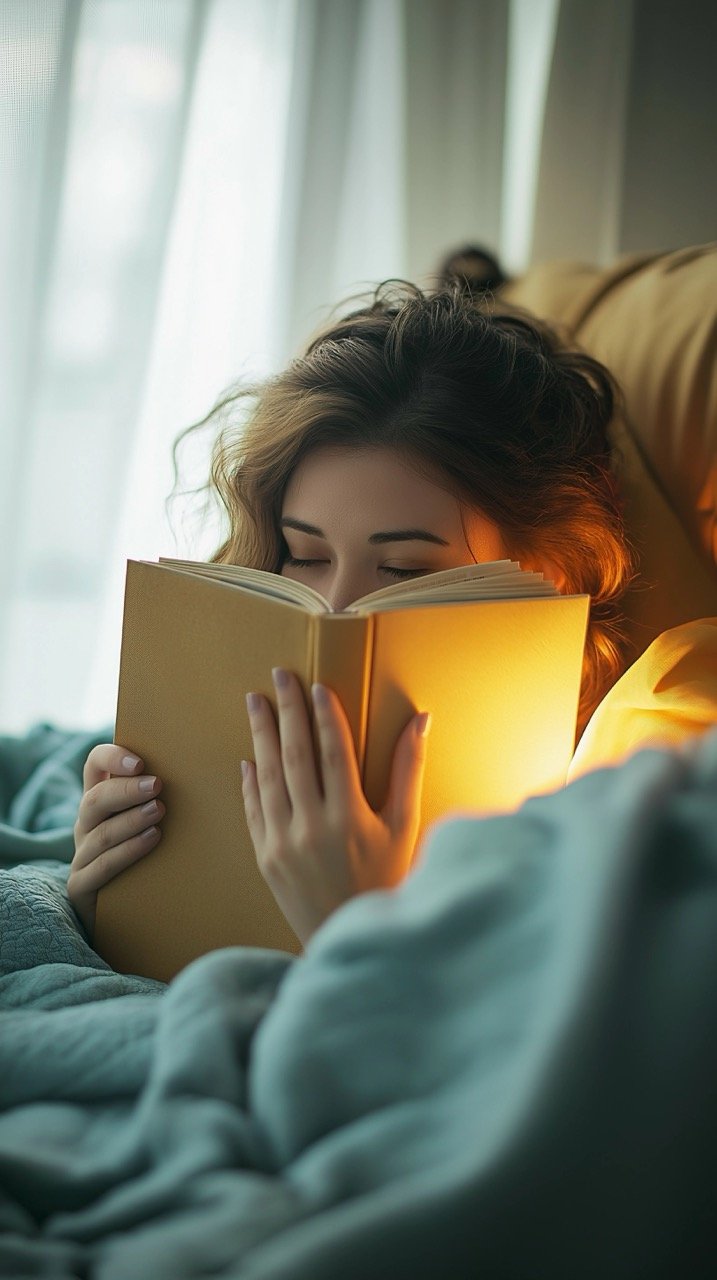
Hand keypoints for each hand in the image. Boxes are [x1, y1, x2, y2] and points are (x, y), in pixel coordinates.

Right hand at [68, 744, 163, 936]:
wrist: (133, 918)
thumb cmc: (155, 856)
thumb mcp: (157, 821)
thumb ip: (168, 794)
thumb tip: (226, 765)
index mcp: (101, 800)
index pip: (94, 765)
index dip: (111, 758)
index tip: (140, 760)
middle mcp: (86, 824)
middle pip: (96, 798)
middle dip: (126, 789)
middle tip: (157, 785)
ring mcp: (80, 855)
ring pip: (100, 832)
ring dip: (130, 820)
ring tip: (159, 811)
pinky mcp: (81, 886)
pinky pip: (101, 866)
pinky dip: (126, 851)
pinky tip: (152, 840)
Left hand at [242, 668, 430, 945]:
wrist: (351, 938)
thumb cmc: (387, 881)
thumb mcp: (405, 827)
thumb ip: (409, 770)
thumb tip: (421, 718)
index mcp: (349, 818)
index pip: (333, 752)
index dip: (325, 715)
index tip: (318, 686)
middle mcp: (312, 828)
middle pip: (295, 755)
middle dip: (287, 711)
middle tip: (280, 676)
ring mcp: (283, 844)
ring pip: (268, 777)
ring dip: (261, 736)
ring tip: (256, 703)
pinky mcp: (265, 858)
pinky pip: (254, 810)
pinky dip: (250, 782)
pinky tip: (249, 757)